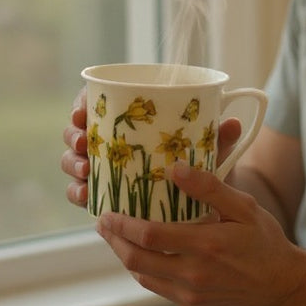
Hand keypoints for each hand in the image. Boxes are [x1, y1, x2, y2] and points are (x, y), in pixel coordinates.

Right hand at [60, 88, 243, 209]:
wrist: (204, 202)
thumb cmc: (201, 165)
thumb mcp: (210, 151)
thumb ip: (218, 138)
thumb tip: (232, 123)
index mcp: (130, 119)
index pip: (95, 103)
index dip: (82, 104)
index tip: (81, 111)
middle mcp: (111, 141)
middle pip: (78, 131)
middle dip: (74, 136)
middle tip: (85, 143)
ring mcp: (103, 168)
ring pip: (74, 161)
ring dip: (73, 164)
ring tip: (87, 170)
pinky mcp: (103, 193)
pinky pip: (81, 191)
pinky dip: (78, 192)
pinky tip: (85, 196)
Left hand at [94, 161, 304, 305]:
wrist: (283, 288)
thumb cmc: (266, 243)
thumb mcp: (245, 209)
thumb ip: (210, 188)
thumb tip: (176, 169)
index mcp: (206, 246)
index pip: (150, 236)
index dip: (122, 224)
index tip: (107, 211)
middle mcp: (193, 275)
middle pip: (136, 260)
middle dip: (114, 240)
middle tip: (103, 223)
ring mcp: (190, 295)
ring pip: (143, 276)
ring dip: (125, 255)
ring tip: (116, 237)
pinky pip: (158, 287)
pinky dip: (144, 270)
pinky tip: (143, 254)